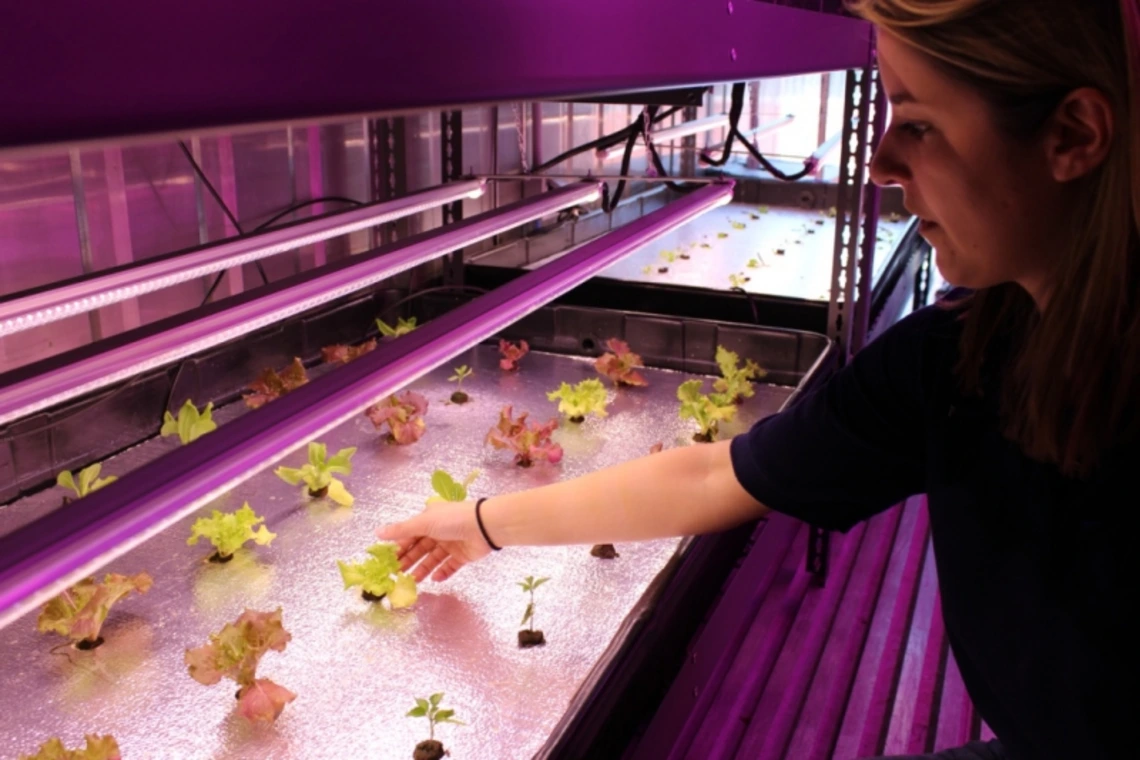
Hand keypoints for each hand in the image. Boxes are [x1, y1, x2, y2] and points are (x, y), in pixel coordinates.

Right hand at [375, 500, 493, 581]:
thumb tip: (377, 532)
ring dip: (423, 569)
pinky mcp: (463, 556)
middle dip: (409, 561)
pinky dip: (442, 573)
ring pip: (433, 559)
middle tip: (397, 575)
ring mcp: (451, 544)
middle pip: (420, 549)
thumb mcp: (423, 523)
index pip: (409, 535)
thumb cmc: (451, 521)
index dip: (399, 548)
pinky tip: (435, 579)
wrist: (484, 526)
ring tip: (413, 581)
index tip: (388, 561)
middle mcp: (439, 531)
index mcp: (429, 520)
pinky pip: (450, 566)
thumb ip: (401, 530)